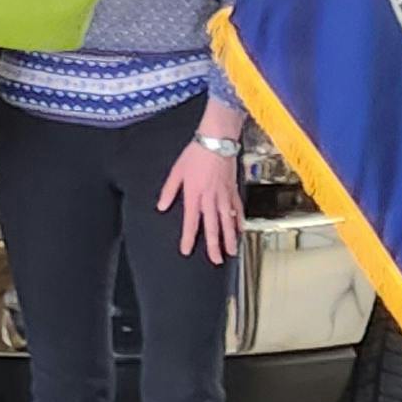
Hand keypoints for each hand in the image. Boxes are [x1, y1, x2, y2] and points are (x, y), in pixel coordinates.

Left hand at [161, 137, 246, 261]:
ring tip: (232, 252)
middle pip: (212, 226)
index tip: (186, 250)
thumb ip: (169, 191)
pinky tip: (241, 230)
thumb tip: (161, 207)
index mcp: (194, 194)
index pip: (191, 221)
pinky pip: (237, 208)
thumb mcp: (176, 171)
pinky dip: (239, 220)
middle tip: (216, 260)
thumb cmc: (195, 154)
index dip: (188, 237)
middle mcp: (210, 198)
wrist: (216, 141)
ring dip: (230, 238)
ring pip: (227, 221)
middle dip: (214, 245)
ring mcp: (224, 195)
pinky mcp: (233, 189)